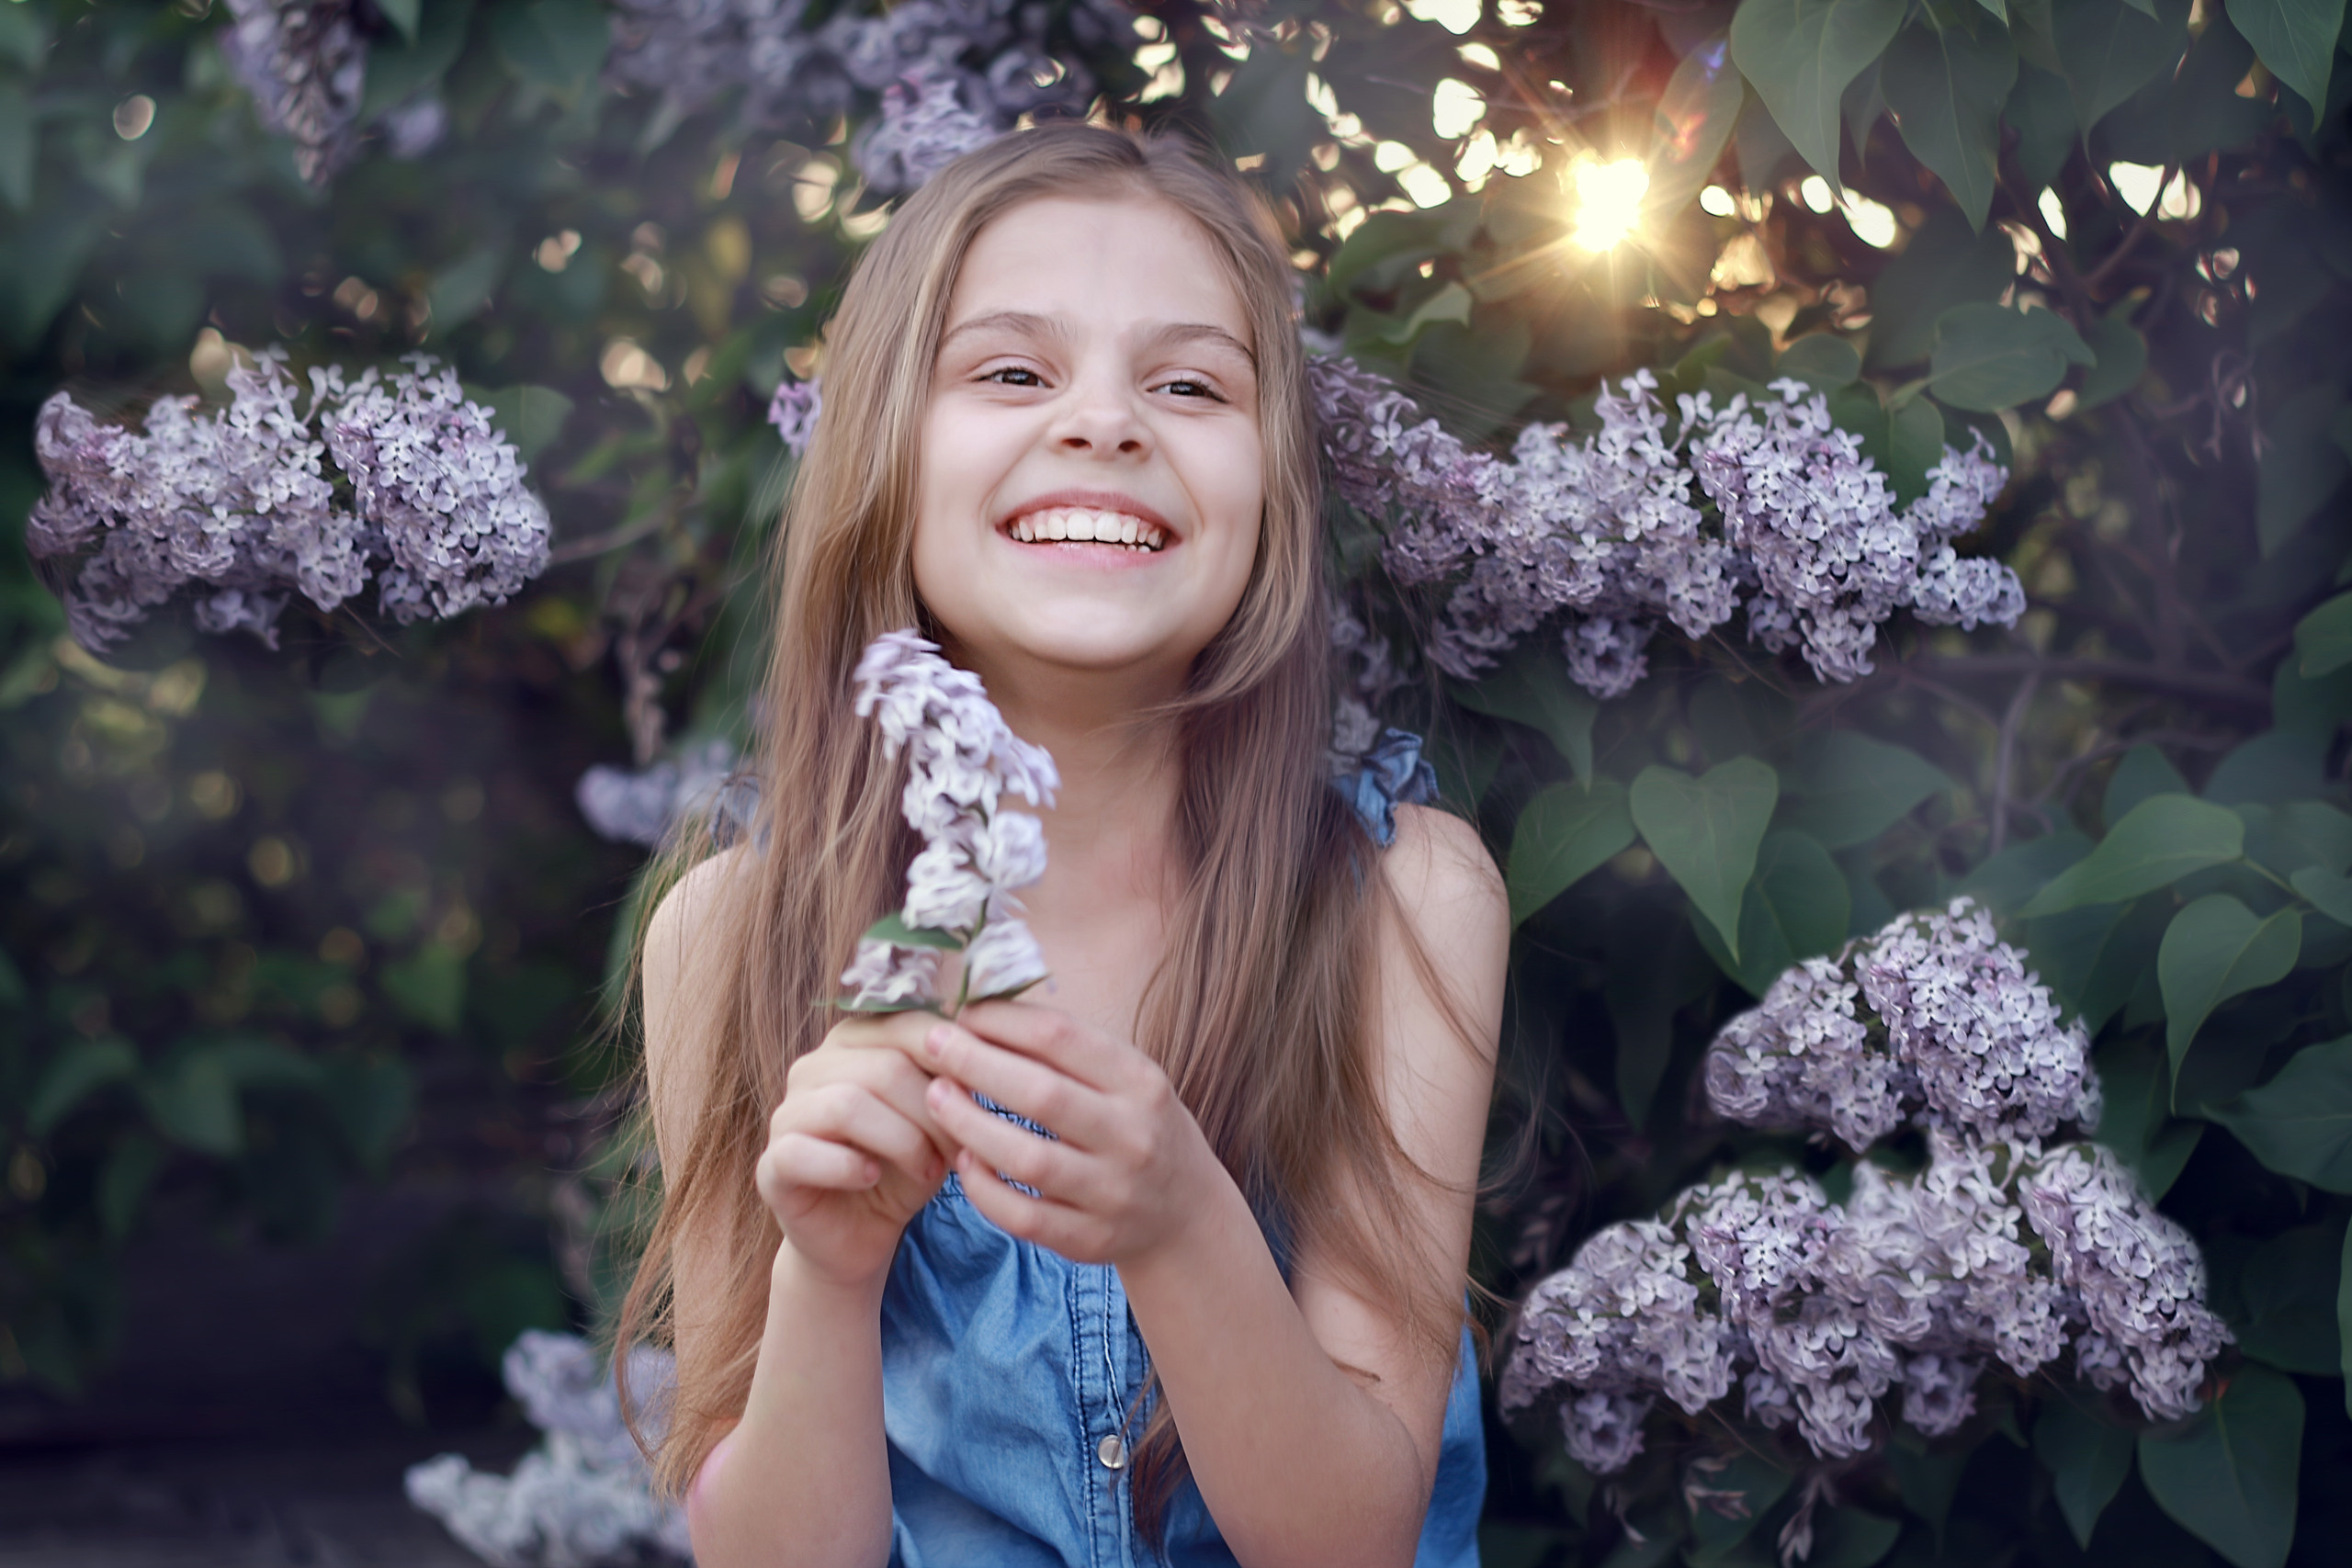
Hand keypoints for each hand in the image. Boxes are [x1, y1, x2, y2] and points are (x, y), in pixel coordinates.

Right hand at [755, 1010, 959, 1288]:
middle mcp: (814, 1067)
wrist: (861, 1237)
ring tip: (927, 1171)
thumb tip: (981, 1057)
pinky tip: (871, 1180)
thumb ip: (951, 1083)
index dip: (953, 1059)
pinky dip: (848, 1168)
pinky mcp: (771, 1163)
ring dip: (902, 1142)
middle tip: (959, 1151)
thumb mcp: (939, 1122)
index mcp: (856, 1042)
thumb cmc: (905, 1168)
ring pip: (847, 1105)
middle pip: (884, 1067)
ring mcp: (786, 1114)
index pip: (907, 1024)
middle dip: (933, 1113)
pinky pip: (803, 1152)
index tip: (984, 1097)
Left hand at [899, 1001, 1222, 1265]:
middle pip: (1041, 1095)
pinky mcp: (1089, 1239)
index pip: (1061, 1038)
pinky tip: (964, 1161)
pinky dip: (984, 1189)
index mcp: (1141, 1082)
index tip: (963, 1012)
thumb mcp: (1125, 1079)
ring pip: (1027, 1160)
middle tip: (934, 1045)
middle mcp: (1133, 1136)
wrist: (1186, 1212)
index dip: (1002, 1021)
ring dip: (970, 1125)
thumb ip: (1066, 1051)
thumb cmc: (1138, 1127)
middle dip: (976, 1064)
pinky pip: (1022, 1216)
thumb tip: (984, 1011)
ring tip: (936, 1097)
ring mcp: (1113, 1193)